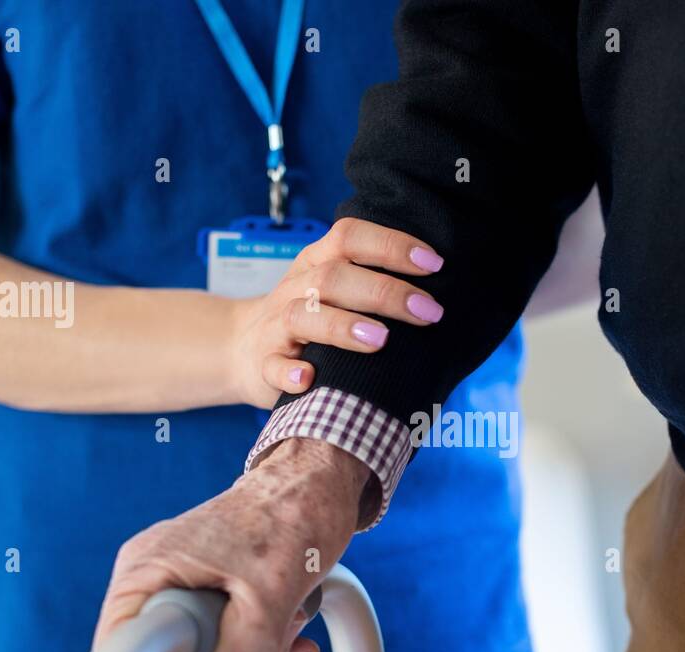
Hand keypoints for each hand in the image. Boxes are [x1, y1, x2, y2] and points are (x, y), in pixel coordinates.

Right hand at [93, 438, 369, 651]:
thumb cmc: (294, 515)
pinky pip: (223, 637)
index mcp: (147, 571)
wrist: (319, 484)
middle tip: (273, 642)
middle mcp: (154, 577)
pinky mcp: (208, 588)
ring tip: (290, 621)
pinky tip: (292, 623)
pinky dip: (260, 642)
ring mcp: (180, 583)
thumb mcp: (272, 594)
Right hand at [229, 218, 445, 407]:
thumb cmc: (310, 318)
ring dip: (342, 326)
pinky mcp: (263, 365)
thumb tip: (444, 289)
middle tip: (428, 312)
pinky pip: (272, 366)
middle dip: (384, 292)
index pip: (350, 238)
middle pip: (333, 277)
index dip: (391, 245)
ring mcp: (277, 327)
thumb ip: (374, 281)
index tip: (434, 264)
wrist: (241, 348)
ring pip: (302, 316)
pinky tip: (309, 379)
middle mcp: (296, 289)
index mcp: (316, 263)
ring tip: (380, 341)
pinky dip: (289, 373)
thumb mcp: (334, 289)